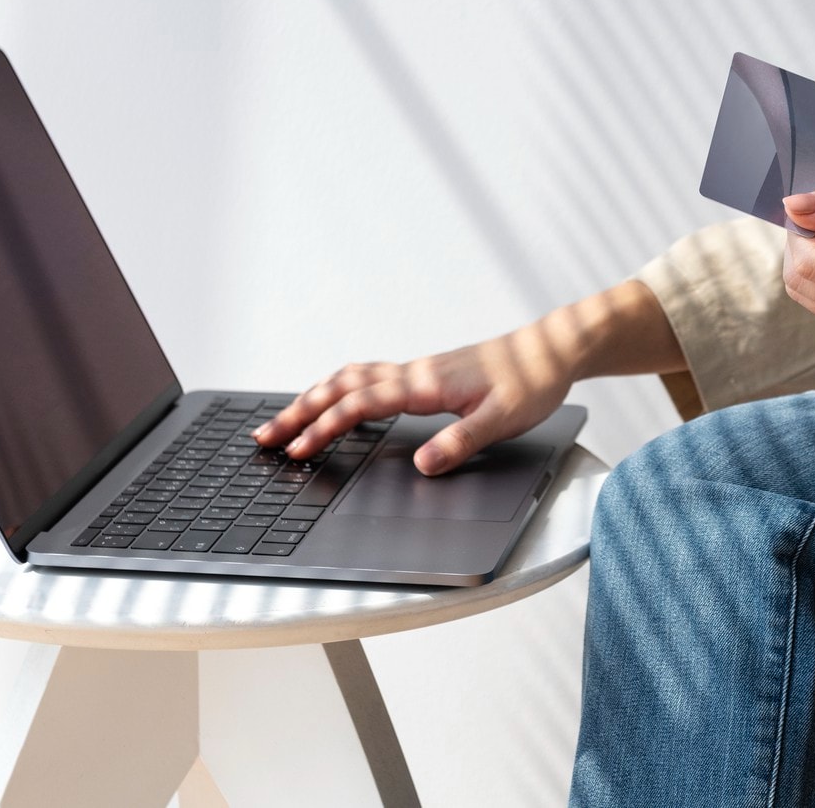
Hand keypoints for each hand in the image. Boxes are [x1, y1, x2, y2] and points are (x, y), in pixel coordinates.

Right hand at [254, 333, 573, 474]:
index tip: (298, 451)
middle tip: (263, 436)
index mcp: (425, 384)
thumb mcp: (503, 420)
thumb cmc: (531, 381)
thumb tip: (423, 464)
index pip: (362, 405)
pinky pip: (367, 378)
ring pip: (349, 378)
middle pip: (341, 387)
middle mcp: (414, 374)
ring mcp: (416, 372)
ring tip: (283, 421)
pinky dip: (338, 389)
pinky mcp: (424, 375)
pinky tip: (333, 402)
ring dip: (312, 397)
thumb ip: (462, 442)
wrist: (550, 350)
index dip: (326, 428)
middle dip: (298, 412)